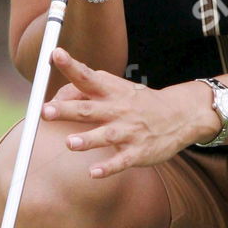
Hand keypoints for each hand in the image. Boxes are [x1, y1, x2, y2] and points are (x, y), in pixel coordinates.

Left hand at [42, 49, 204, 176]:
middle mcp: (117, 109)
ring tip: (70, 143)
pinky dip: (108, 167)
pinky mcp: (138, 152)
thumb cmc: (140, 103)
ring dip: (87, 139)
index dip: (71, 66)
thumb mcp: (118, 90)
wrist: (181, 116)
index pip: (87, 76)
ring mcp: (129, 131)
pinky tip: (94, 172)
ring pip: (105, 135)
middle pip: (88, 109)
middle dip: (66, 110)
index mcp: (111, 92)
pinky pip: (121, 160)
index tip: (56, 54)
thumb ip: (89, 92)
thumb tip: (58, 95)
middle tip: (46, 111)